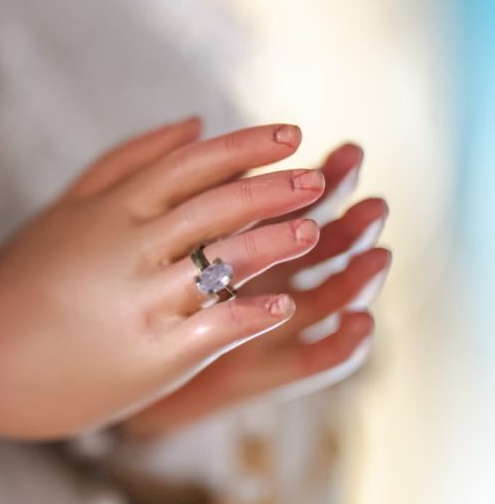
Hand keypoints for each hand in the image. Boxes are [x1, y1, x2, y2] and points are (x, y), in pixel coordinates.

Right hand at [0, 118, 326, 437]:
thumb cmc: (17, 279)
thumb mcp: (64, 208)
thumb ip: (126, 161)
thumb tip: (194, 122)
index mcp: (111, 209)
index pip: (194, 162)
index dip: (248, 144)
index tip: (291, 133)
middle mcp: (131, 247)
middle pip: (220, 206)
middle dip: (276, 188)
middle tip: (319, 180)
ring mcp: (143, 301)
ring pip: (226, 261)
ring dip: (277, 242)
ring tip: (314, 232)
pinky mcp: (151, 357)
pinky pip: (217, 327)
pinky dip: (254, 314)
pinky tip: (286, 306)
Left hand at [123, 143, 390, 437]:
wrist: (122, 372)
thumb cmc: (139, 304)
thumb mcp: (162, 246)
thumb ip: (187, 197)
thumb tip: (196, 128)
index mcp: (247, 253)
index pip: (295, 211)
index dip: (326, 185)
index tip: (352, 152)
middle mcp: (264, 290)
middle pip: (320, 251)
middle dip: (349, 225)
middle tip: (377, 204)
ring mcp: (267, 331)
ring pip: (324, 301)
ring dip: (356, 279)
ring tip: (380, 257)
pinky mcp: (258, 376)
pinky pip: (308, 362)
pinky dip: (338, 347)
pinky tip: (360, 327)